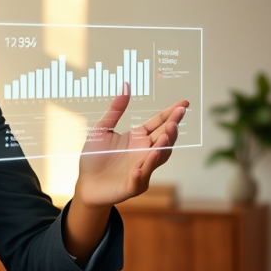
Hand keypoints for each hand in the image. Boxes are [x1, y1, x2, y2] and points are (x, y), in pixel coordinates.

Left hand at [75, 84, 188, 207]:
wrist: (86, 184)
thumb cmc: (94, 157)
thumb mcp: (101, 130)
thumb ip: (115, 110)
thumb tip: (126, 85)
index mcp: (138, 138)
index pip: (159, 123)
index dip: (171, 114)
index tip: (184, 104)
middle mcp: (144, 152)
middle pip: (164, 139)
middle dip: (171, 129)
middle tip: (176, 119)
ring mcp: (142, 169)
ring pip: (158, 158)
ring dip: (161, 149)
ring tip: (164, 138)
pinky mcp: (133, 185)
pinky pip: (140, 179)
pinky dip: (142, 173)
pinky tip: (139, 168)